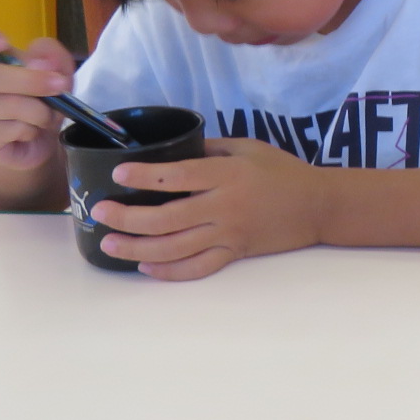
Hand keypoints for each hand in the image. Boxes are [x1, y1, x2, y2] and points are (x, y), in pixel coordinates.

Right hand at [0, 17, 75, 169]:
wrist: (37, 140)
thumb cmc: (39, 99)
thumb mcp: (57, 72)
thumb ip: (53, 57)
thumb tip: (41, 63)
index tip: (3, 43)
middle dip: (29, 81)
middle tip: (58, 86)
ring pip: (5, 104)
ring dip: (39, 111)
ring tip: (42, 116)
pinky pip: (10, 129)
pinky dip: (31, 129)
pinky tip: (26, 131)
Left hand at [92, 137, 323, 280]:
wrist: (318, 206)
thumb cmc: (283, 171)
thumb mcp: (248, 147)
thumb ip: (209, 148)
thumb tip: (169, 152)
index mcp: (228, 175)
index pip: (178, 176)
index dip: (145, 177)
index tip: (119, 175)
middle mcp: (225, 207)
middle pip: (167, 218)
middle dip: (127, 217)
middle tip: (100, 212)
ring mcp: (229, 235)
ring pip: (175, 248)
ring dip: (137, 247)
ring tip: (110, 243)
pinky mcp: (235, 254)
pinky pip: (197, 268)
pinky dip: (169, 271)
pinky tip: (145, 266)